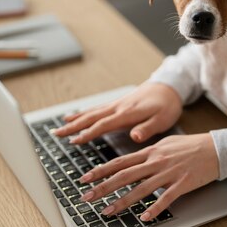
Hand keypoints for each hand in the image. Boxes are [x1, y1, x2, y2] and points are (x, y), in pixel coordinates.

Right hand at [53, 82, 181, 143]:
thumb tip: (134, 136)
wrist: (169, 86)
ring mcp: (117, 104)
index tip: (74, 141)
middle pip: (91, 117)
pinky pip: (97, 109)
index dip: (88, 133)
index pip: (103, 124)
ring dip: (75, 120)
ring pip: (91, 112)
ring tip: (59, 126)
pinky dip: (84, 114)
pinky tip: (75, 117)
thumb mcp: (163, 119)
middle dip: (73, 126)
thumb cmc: (167, 105)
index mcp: (128, 113)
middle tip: (56, 133)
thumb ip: (147, 128)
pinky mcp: (118, 103)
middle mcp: (118, 107)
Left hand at [78, 133, 219, 220]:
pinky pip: (166, 198)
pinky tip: (144, 218)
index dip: (100, 171)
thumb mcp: (165, 144)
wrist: (215, 148)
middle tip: (86, 198)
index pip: (119, 162)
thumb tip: (132, 159)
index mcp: (150, 152)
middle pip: (124, 176)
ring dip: (122, 201)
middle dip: (102, 187)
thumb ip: (147, 152)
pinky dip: (154, 208)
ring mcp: (168, 173)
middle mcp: (156, 162)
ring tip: (108, 212)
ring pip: (140, 189)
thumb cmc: (191, 146)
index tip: (84, 179)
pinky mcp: (182, 184)